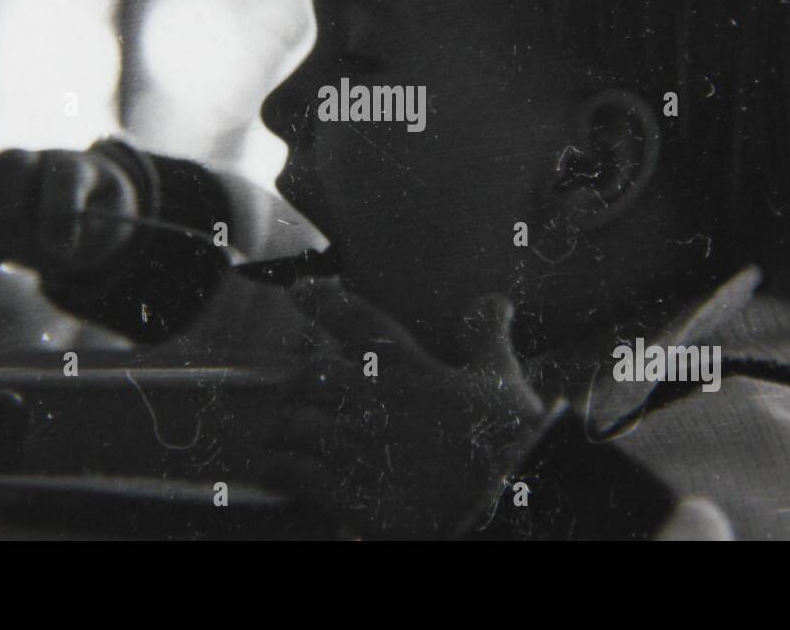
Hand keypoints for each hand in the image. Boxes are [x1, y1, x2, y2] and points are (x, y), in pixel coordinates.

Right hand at [0, 148, 140, 274]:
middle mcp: (30, 167)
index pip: (64, 175)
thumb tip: (55, 244)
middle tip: (18, 234)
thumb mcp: (109, 227)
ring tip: (0, 249)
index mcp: (72, 167)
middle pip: (7, 162)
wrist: (77, 220)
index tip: (61, 248)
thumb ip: (91, 232)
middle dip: (9, 202)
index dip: (59, 211)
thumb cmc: (96, 220)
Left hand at [259, 279, 546, 538]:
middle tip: (295, 394)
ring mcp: (362, 448)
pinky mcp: (354, 494)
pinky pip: (297, 472)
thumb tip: (493, 300)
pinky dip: (281, 467)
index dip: (324, 302)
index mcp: (412, 370)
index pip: (358, 324)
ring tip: (279, 436)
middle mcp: (378, 403)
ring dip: (284, 428)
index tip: (300, 290)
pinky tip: (277, 470)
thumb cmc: (511, 437)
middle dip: (298, 384)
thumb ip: (486, 335)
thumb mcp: (502, 376)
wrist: (513, 498)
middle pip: (312, 376)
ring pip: (297, 424)